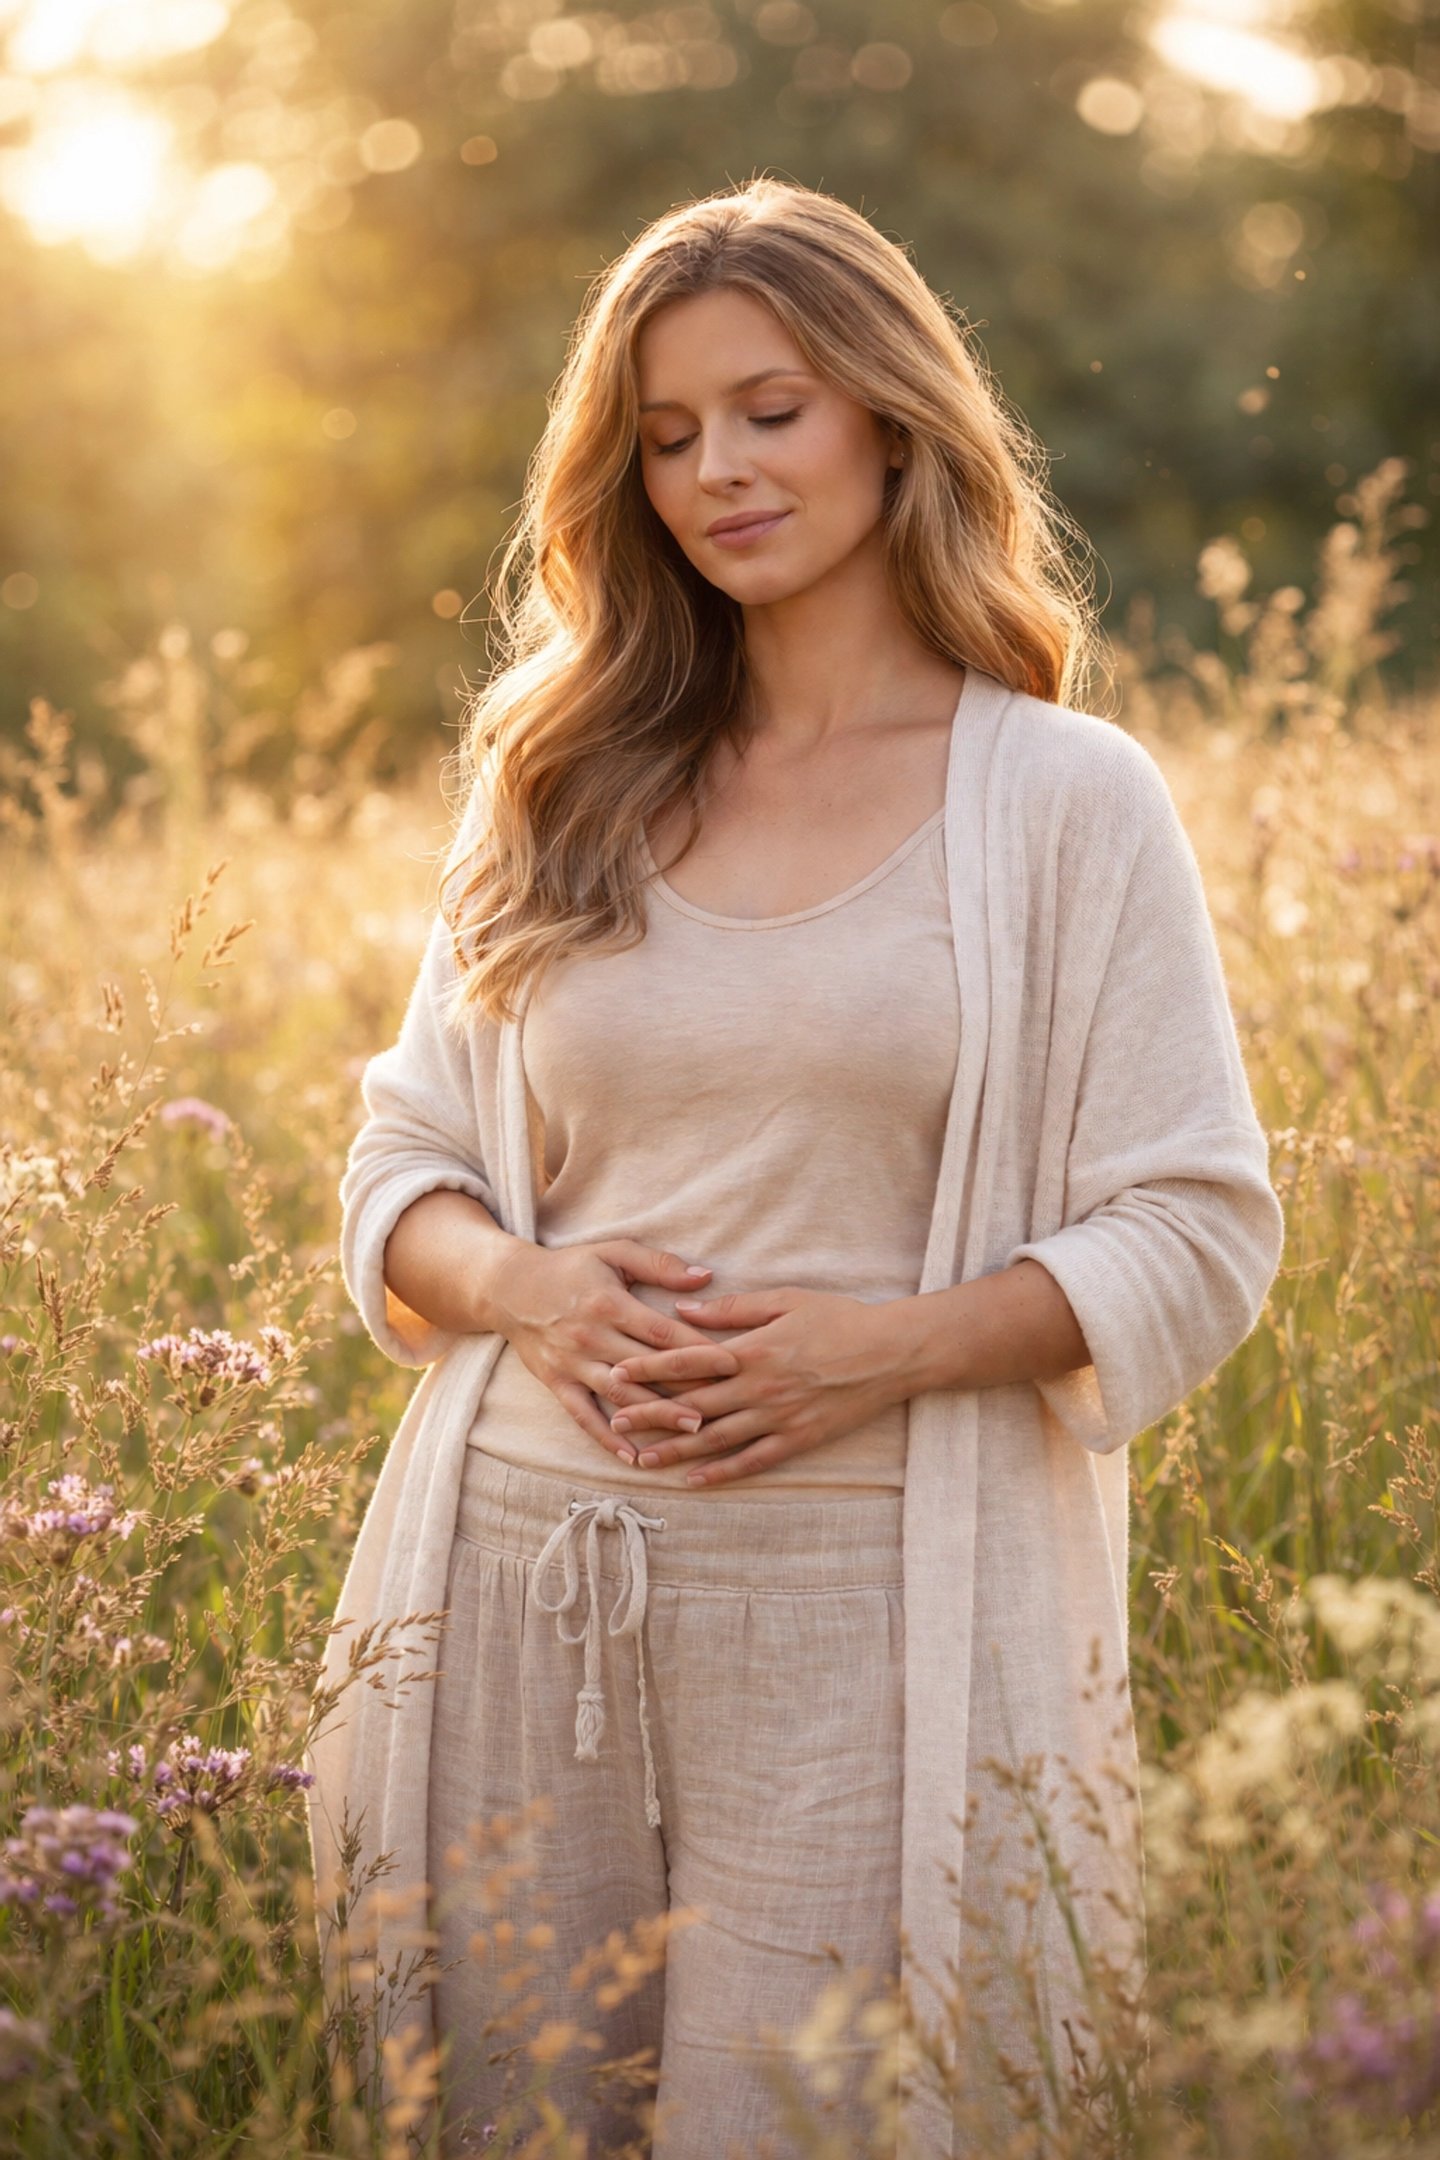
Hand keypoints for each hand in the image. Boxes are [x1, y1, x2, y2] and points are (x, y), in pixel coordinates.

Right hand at [490, 1239, 730, 1466]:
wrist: (509, 1288)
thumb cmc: (570, 1268)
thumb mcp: (613, 1252)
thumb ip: (659, 1265)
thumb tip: (705, 1277)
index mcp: (610, 1304)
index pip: (661, 1332)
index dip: (697, 1348)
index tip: (732, 1363)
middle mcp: (592, 1337)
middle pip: (647, 1368)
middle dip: (686, 1387)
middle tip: (725, 1405)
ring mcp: (573, 1364)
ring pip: (620, 1396)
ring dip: (656, 1415)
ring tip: (692, 1431)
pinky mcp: (557, 1383)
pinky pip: (583, 1416)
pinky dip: (607, 1439)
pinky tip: (633, 1456)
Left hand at [604, 1287, 908, 1486]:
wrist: (892, 1353)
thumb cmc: (840, 1319)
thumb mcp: (786, 1300)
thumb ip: (733, 1309)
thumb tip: (684, 1312)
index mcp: (753, 1350)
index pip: (688, 1361)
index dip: (649, 1368)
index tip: (616, 1373)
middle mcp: (759, 1388)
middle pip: (693, 1405)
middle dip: (650, 1415)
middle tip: (615, 1424)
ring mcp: (778, 1418)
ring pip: (716, 1440)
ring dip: (677, 1451)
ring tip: (643, 1459)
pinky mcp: (798, 1439)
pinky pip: (752, 1461)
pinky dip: (721, 1473)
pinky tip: (695, 1482)